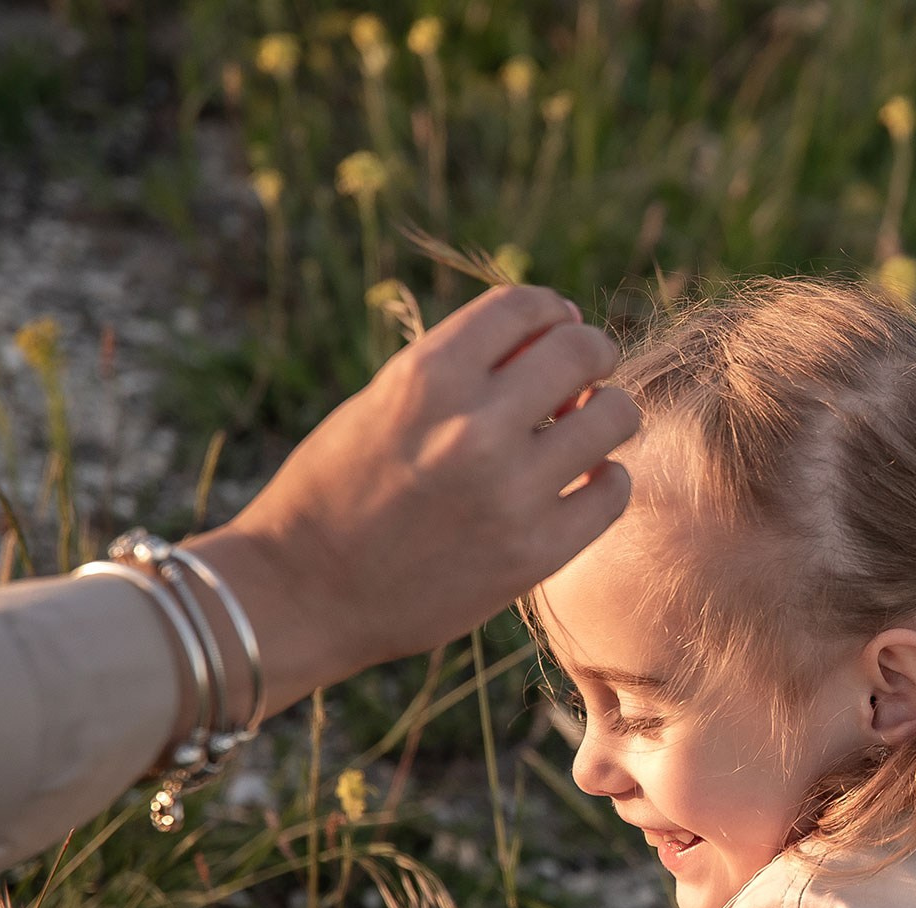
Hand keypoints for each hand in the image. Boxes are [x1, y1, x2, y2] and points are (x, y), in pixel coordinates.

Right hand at [183, 285, 636, 713]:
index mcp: (427, 376)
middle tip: (587, 377)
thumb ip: (459, 370)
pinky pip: (613, 492)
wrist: (300, 594)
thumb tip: (554, 335)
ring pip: (615, 417)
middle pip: (582, 351)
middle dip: (593, 354)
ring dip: (609, 414)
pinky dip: (607, 480)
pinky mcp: (534, 553)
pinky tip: (586, 484)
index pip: (523, 306)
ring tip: (587, 432)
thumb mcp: (382, 403)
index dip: (550, 311)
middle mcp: (473, 426)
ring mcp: (510, 493)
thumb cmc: (335, 492)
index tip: (558, 327)